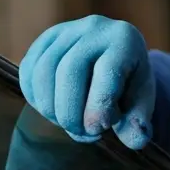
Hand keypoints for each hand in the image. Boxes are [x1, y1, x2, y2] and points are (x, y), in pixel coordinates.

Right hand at [19, 15, 154, 149]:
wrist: (116, 57)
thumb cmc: (129, 83)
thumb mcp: (141, 101)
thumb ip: (138, 123)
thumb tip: (136, 140)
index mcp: (125, 41)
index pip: (107, 71)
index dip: (98, 105)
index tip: (96, 130)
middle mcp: (94, 28)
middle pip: (69, 70)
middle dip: (69, 110)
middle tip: (80, 132)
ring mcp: (66, 30)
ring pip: (43, 70)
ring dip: (49, 106)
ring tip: (66, 123)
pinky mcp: (45, 39)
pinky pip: (28, 69)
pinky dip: (34, 96)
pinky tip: (51, 109)